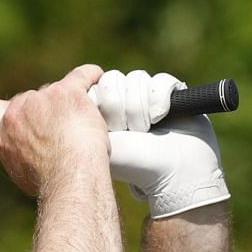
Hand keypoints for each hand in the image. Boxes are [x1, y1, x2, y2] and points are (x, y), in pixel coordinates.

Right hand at [0, 65, 110, 199]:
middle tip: (64, 126)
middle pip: (31, 99)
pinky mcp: (68, 92)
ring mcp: (43, 99)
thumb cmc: (51, 183)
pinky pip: (82, 76)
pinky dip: (91, 78)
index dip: (12, 111)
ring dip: (70, 101)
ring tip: (84, 122)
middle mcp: (19, 112)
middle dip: (47, 109)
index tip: (26, 117)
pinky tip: (96, 81)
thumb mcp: (23, 173)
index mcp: (3, 133)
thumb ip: (20, 153)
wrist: (69, 178)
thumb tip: (28, 153)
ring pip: (57, 90)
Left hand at [88, 69, 229, 217]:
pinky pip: (161, 81)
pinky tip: (161, 118)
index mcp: (104, 112)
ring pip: (136, 79)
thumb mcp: (99, 142)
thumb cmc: (133, 163)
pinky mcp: (172, 93)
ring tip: (145, 131)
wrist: (171, 173)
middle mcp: (124, 102)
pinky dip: (160, 100)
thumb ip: (83, 117)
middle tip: (127, 132)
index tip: (110, 128)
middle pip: (113, 79)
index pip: (96, 86)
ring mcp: (147, 97)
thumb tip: (79, 90)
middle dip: (120, 109)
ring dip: (140, 109)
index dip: (103, 105)